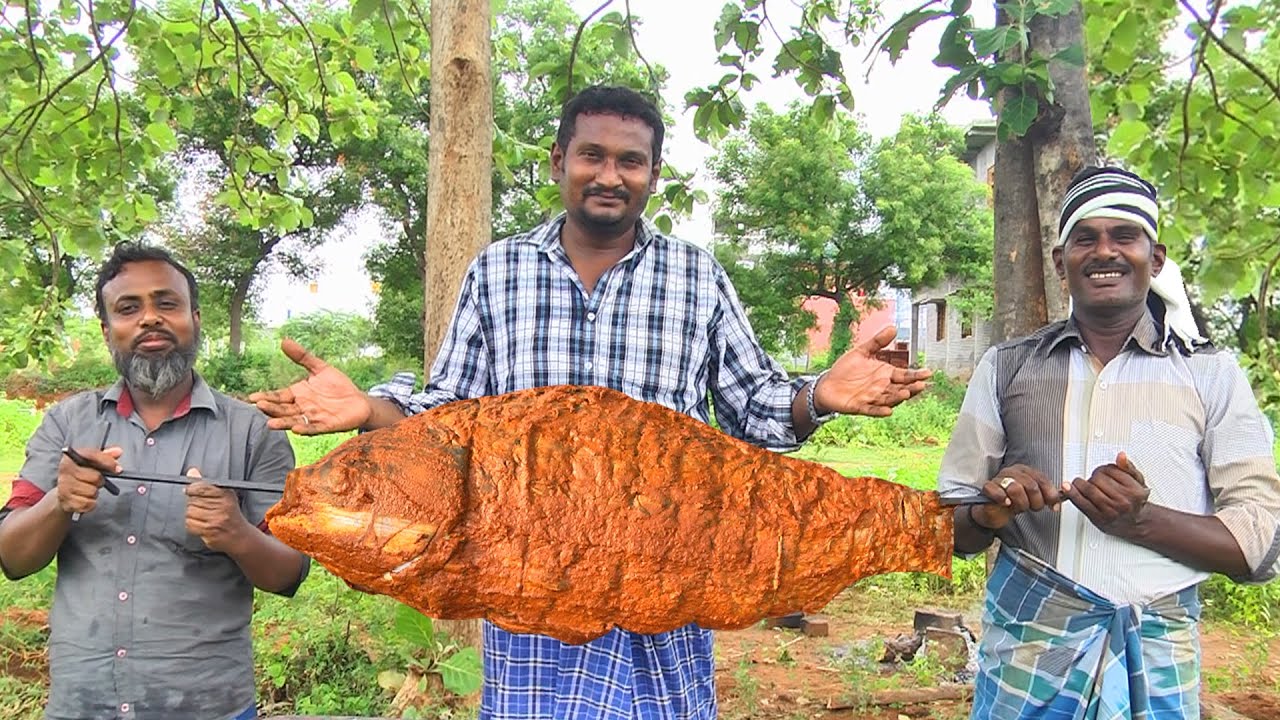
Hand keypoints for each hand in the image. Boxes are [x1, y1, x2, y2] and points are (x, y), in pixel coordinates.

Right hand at [55, 447, 122, 515]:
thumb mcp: (92, 461)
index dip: (108, 462)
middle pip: (95, 477)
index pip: (92, 456)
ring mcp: (64, 487)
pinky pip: (88, 504)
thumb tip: (118, 451)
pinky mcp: (66, 502)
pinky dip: (91, 503)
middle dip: (101, 480)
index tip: (118, 469)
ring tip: (89, 489)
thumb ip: (106, 455)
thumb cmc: (81, 473)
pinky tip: (85, 498)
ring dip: (95, 492)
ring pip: (92, 492)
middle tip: (98, 481)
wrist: (64, 492)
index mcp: (70, 458)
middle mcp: (65, 471)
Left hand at [184, 469, 252, 553]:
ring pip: (190, 513)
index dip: (192, 488)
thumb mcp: (223, 495)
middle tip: (201, 506)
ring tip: (202, 516)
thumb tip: (192, 471)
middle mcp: (221, 507)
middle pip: (193, 501)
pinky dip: (192, 524)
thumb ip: (205, 483)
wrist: (239, 536)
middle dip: (193, 503)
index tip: (189, 490)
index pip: (202, 487)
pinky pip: (190, 524)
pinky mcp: (209, 532)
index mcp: (225, 495)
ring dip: (192, 514)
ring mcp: (215, 520)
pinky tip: (201, 524)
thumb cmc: (230, 513)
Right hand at [247, 338, 371, 434]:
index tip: (252, 398)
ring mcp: (312, 417)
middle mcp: (301, 407)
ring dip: (283, 423)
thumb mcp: (320, 368)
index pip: (278, 396)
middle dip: (271, 409)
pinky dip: (305, 429)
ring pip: (294, 421)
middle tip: (259, 406)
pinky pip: (313, 428)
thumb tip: (284, 340)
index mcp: (298, 394)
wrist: (359, 401)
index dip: (266, 397)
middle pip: (283, 409)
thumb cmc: (338, 386)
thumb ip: (303, 357)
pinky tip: (296, 429)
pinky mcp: (326, 425)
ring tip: (270, 423)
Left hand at [815, 326, 931, 416]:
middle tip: (921, 385)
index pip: (905, 375)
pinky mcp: (860, 406)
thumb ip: (877, 342)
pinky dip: (880, 411)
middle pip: (900, 389)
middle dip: (911, 388)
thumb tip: (893, 328)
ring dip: (897, 398)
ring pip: (889, 399)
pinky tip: (888, 411)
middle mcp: (882, 388)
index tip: (928, 373)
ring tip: (906, 393)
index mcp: (885, 374)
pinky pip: (872, 410)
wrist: (827, 383)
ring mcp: (872, 398)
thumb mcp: (862, 351)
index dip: (916, 375)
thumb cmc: (846, 369)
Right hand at [971, 464, 1061, 530]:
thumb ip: (1046, 496)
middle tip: (1032, 508)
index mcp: (1025, 471)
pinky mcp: (988, 487)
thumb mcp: (1033, 498)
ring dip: (1020, 503)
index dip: (1050, 494)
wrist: (992, 511)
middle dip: (1035, 502)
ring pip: (1015, 488)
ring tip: (1018, 508)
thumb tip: (1061, 498)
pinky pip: (996, 491)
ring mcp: (999, 478)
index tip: (1053, 506)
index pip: (1042, 479)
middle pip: (1031, 485)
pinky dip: (1002, 499)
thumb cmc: (1013, 503)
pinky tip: (1006, 504)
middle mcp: (1012, 472)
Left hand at [1061, 452, 1150, 539]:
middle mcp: (1123, 501)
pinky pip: (1081, 502)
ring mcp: (1110, 510)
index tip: (1103, 471)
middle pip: (1098, 479)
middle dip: (1094, 476)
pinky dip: (1071, 493)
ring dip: (1082, 483)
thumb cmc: (1134, 501)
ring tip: (1084, 484)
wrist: (1134, 523)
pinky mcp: (1098, 517)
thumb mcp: (1137, 482)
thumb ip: (1128, 468)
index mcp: (1134, 491)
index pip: (1111, 470)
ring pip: (1089, 489)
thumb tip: (1121, 456)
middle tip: (1095, 479)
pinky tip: (1067, 487)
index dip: (1104, 469)